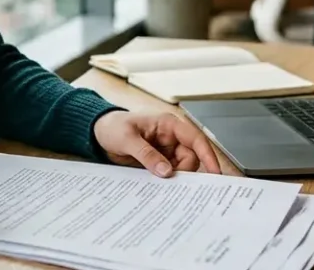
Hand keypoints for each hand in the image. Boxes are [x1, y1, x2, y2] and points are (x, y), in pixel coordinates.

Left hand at [92, 111, 222, 176]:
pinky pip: (169, 174)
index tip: (215, 172)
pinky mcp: (158, 162)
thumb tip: (166, 171)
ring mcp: (165, 151)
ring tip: (160, 185)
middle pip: (191, 159)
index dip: (208, 155)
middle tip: (172, 184)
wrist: (98, 133)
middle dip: (184, 172)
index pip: (195, 139)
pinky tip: (158, 187)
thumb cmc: (113, 126)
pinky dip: (166, 181)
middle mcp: (171, 138)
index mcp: (168, 125)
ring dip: (174, 178)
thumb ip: (146, 154)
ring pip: (181, 169)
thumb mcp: (127, 139)